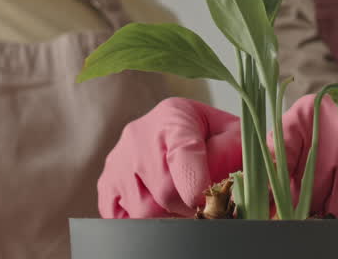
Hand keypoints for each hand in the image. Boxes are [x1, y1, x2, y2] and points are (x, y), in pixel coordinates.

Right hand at [98, 98, 242, 218]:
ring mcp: (118, 161)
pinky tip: (160, 210)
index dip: (196, 184)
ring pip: (143, 210)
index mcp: (174, 117)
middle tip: (204, 207)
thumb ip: (231, 153)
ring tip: (183, 206)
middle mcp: (139, 136)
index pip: (183, 154)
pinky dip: (142, 221)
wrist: (176, 128)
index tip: (207, 199)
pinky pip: (118, 216)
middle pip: (164, 191)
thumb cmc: (210, 133)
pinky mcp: (107, 183)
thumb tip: (225, 188)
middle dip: (190, 207)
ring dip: (168, 217)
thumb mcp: (231, 133)